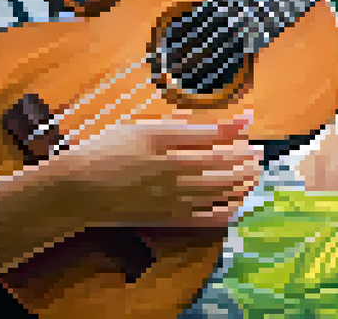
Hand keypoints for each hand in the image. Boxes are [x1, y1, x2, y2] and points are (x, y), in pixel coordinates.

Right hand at [53, 109, 262, 228]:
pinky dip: (228, 209)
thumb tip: (204, 119)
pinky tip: (239, 203)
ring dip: (242, 180)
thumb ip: (175, 124)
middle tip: (258, 151)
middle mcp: (173, 171)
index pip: (211, 136)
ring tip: (254, 172)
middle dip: (245, 157)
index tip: (250, 122)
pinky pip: (208, 217)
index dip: (234, 129)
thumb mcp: (139, 127)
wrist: (78, 190)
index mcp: (164, 143)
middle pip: (221, 164)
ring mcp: (173, 198)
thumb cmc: (105, 151)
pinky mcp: (170, 218)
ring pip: (220, 190)